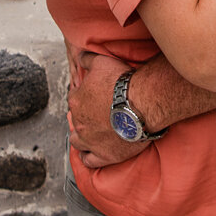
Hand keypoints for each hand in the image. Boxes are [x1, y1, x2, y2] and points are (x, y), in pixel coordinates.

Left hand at [67, 49, 146, 168]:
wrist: (142, 104)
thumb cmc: (122, 82)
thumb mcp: (102, 62)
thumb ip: (87, 59)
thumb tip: (79, 55)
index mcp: (76, 101)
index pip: (74, 100)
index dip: (83, 98)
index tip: (93, 99)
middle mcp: (79, 122)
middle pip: (75, 121)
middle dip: (83, 118)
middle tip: (96, 116)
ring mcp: (90, 141)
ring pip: (77, 142)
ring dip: (82, 139)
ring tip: (91, 135)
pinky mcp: (104, 155)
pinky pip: (89, 160)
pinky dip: (88, 157)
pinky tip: (92, 153)